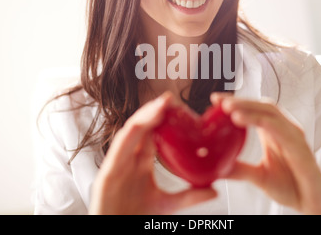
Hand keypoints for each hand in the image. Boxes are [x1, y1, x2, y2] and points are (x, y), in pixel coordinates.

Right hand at [89, 92, 216, 214]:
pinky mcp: (106, 173)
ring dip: (144, 117)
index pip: (151, 134)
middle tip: (170, 99)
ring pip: (130, 133)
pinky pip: (118, 149)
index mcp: (140, 163)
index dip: (162, 119)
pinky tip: (140, 124)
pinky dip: (129, 135)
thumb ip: (189, 196)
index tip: (178, 107)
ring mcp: (117, 164)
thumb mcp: (167, 205)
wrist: (116, 233)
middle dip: (153, 111)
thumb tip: (214, 189)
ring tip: (160, 106)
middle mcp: (128, 159)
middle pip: (140, 128)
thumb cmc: (135, 217)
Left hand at [211, 93, 320, 214]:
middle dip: (240, 101)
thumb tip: (215, 167)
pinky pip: (280, 129)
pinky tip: (242, 120)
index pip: (255, 110)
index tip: (215, 100)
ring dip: (247, 107)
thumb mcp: (258, 176)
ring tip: (228, 108)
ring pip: (270, 113)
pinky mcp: (300, 146)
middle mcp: (284, 129)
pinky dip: (261, 121)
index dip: (237, 103)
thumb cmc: (290, 186)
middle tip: (218, 100)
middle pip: (262, 106)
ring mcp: (293, 135)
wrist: (312, 203)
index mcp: (273, 132)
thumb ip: (239, 169)